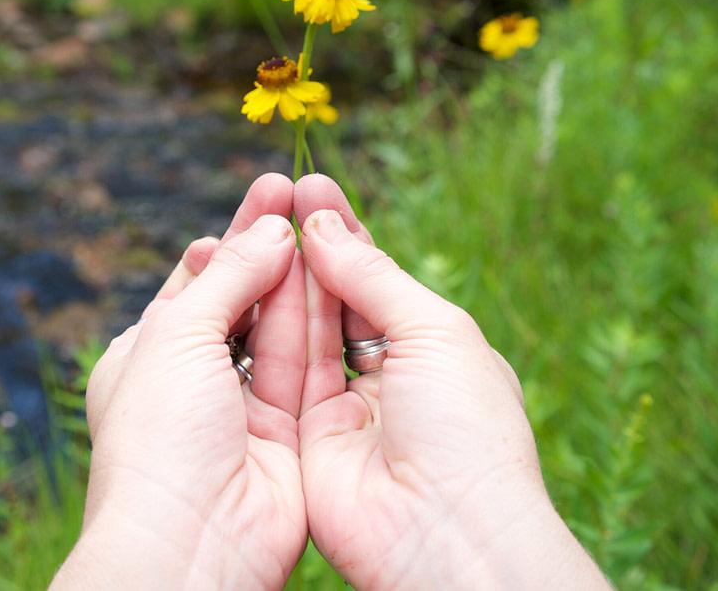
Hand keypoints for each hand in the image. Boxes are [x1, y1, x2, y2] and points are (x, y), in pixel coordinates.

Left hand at [51, 173, 308, 589]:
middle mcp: (196, 381)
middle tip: (299, 190)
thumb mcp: (177, 335)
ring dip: (297, 275)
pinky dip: (319, 319)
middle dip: (268, 247)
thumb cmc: (159, 436)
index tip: (265, 196)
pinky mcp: (289, 431)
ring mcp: (244, 407)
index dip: (230, 239)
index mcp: (148, 357)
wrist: (192, 539)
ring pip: (279, 328)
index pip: (195, 283)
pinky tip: (334, 269)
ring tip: (320, 215)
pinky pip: (308, 364)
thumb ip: (228, 277)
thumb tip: (269, 229)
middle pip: (242, 299)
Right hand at [294, 174, 610, 589]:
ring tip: (261, 220)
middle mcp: (386, 376)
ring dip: (286, 276)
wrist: (444, 531)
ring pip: (305, 330)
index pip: (380, 279)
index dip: (347, 233)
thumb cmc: (464, 425)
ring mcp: (343, 407)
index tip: (312, 186)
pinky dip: (268, 323)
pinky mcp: (305, 435)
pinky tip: (252, 277)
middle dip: (310, 245)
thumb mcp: (433, 329)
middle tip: (278, 193)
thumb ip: (373, 276)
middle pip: (337, 299)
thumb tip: (324, 223)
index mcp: (432, 349)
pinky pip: (281, 370)